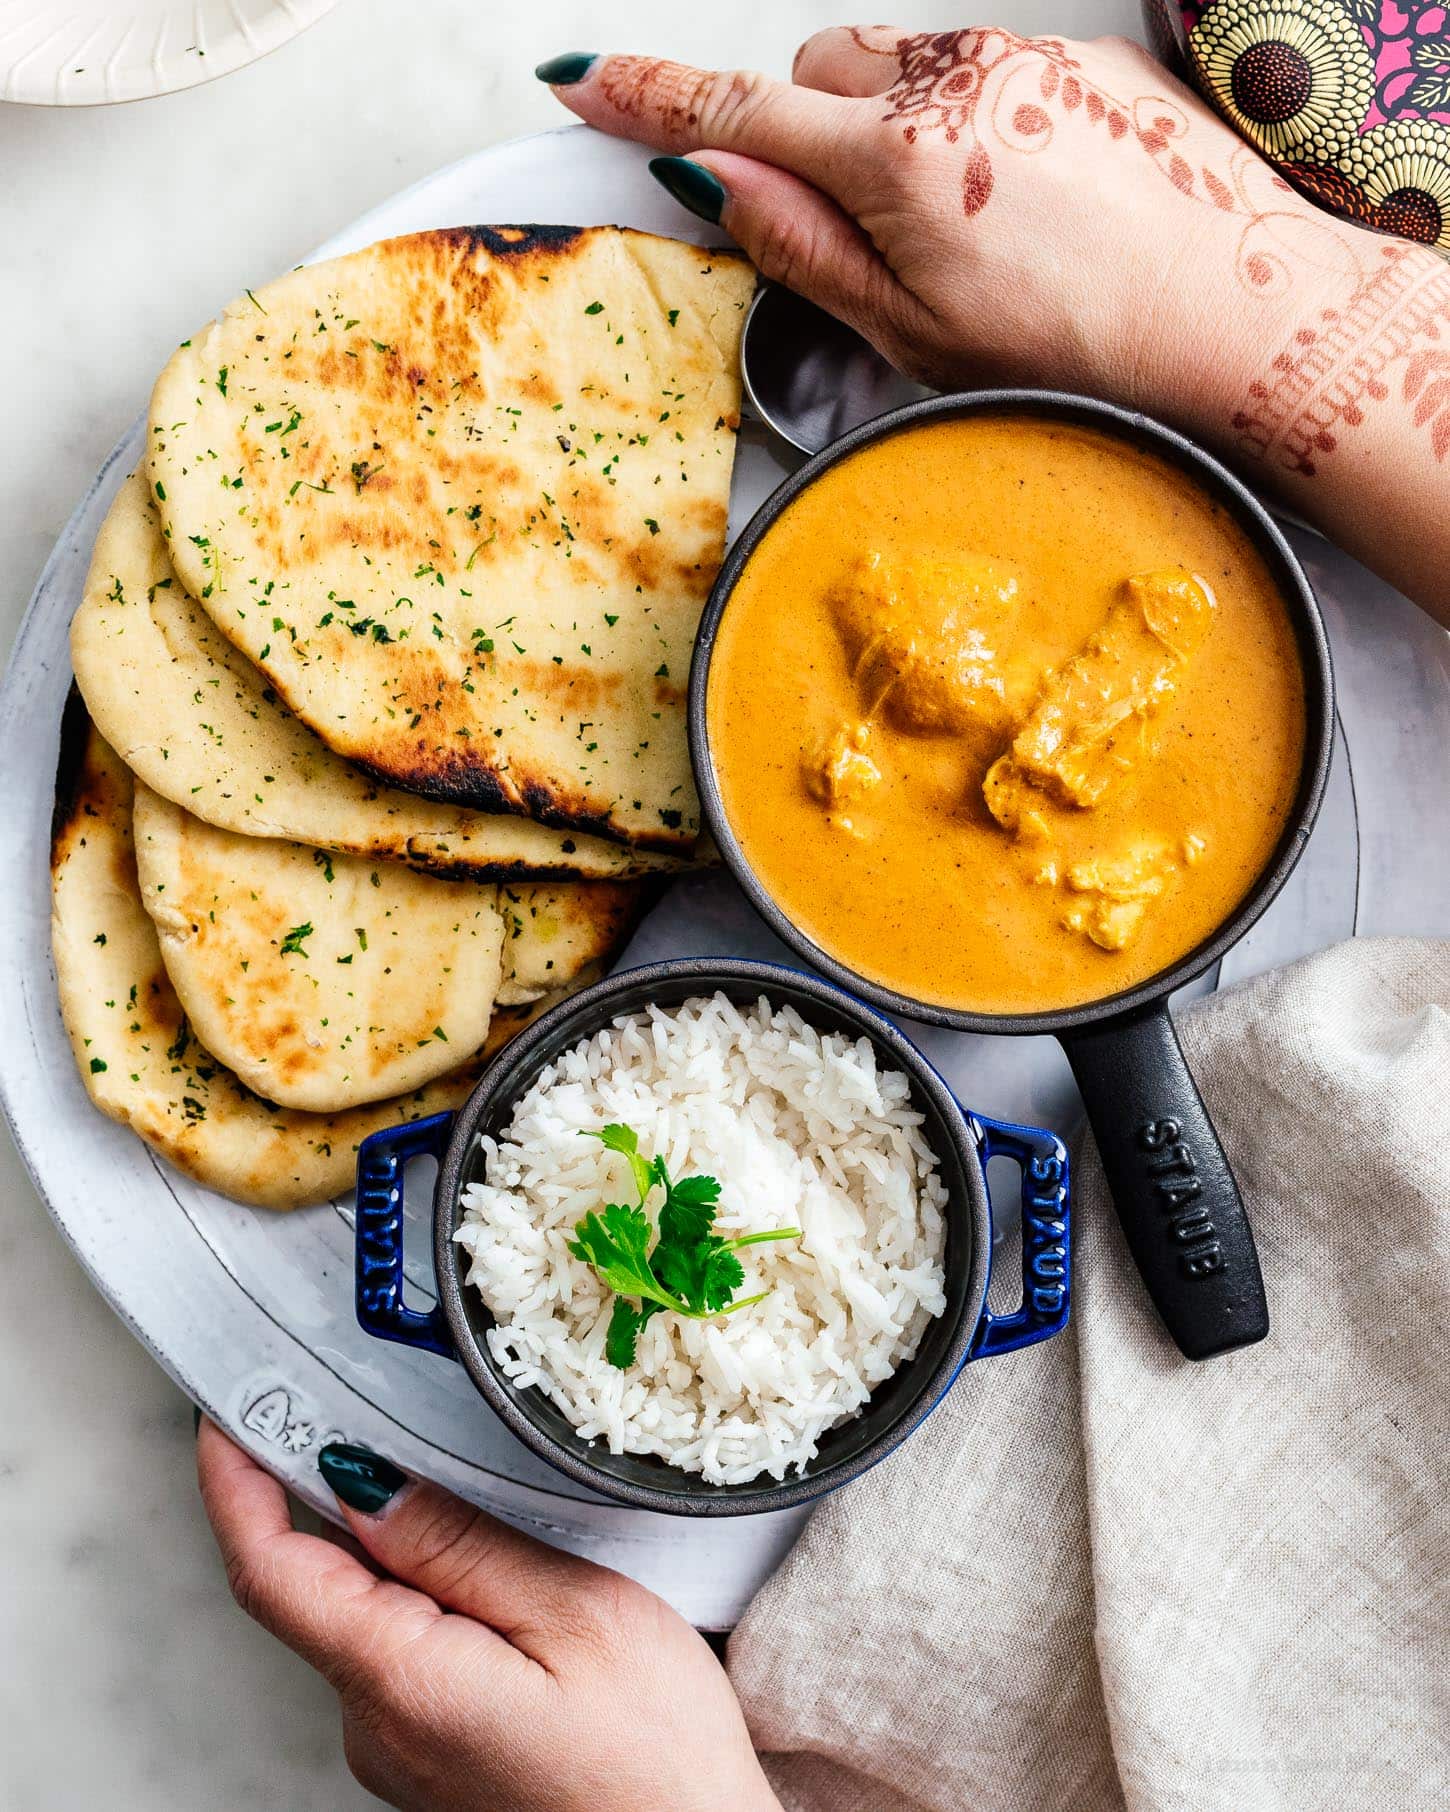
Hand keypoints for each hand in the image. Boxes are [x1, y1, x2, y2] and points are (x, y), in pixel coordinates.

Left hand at [197, 1420, 779, 1811]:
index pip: (271, 1570)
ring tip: (463, 1482)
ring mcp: (402, 1748)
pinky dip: (419, 1587)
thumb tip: (366, 1481)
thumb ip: (462, 1547)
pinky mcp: (434, 1752)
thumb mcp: (580, 1618)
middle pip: (313, 1584)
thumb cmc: (659, 1766)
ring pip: (362, 1612)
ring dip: (387, 1541)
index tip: (229, 1409)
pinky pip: (399, 1647)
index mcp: (402, 1684)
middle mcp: (378, 1726)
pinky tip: (488, 1565)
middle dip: (326, 1491)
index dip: (236, 1481)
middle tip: (363, 1400)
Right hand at [537, 28, 1449, 624]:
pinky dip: (957, 118)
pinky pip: (973, 64)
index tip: (586, 83)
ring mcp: (1020, 57)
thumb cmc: (1083, 345)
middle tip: (852, 228)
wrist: (1236, 315)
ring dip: (882, 122)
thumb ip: (801, 246)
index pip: (736, 110)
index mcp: (894, 157)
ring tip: (953, 225)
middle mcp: (952, 79)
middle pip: (815, 69)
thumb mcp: (911, 330)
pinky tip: (1015, 201)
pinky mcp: (1075, 57)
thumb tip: (715, 181)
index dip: (649, 97)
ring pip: (894, 61)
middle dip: (804, 130)